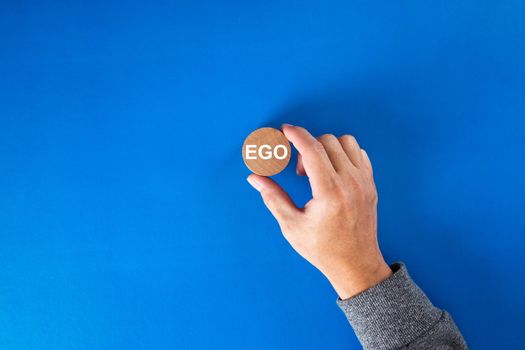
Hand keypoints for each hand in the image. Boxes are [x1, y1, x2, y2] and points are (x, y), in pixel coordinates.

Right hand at [247, 124, 391, 298]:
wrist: (356, 264)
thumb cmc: (323, 249)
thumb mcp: (292, 226)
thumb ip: (273, 198)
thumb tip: (255, 178)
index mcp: (330, 192)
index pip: (313, 150)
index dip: (296, 135)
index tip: (285, 130)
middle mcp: (350, 183)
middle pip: (327, 142)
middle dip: (307, 147)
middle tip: (300, 173)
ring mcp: (364, 182)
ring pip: (346, 142)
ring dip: (327, 148)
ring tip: (318, 170)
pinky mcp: (371, 184)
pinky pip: (359, 153)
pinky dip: (344, 154)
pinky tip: (333, 172)